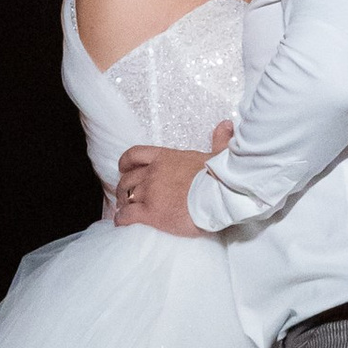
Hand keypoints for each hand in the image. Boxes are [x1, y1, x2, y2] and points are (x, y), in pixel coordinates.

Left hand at [111, 130, 230, 235]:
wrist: (218, 196)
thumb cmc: (219, 176)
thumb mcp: (218, 154)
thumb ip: (218, 140)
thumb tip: (225, 125)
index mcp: (165, 157)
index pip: (135, 154)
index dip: (126, 162)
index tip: (123, 168)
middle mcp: (153, 173)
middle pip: (128, 178)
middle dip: (124, 187)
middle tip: (126, 195)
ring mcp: (150, 192)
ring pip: (126, 196)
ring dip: (124, 203)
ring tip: (125, 210)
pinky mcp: (150, 212)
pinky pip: (128, 215)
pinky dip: (122, 219)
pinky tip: (122, 222)